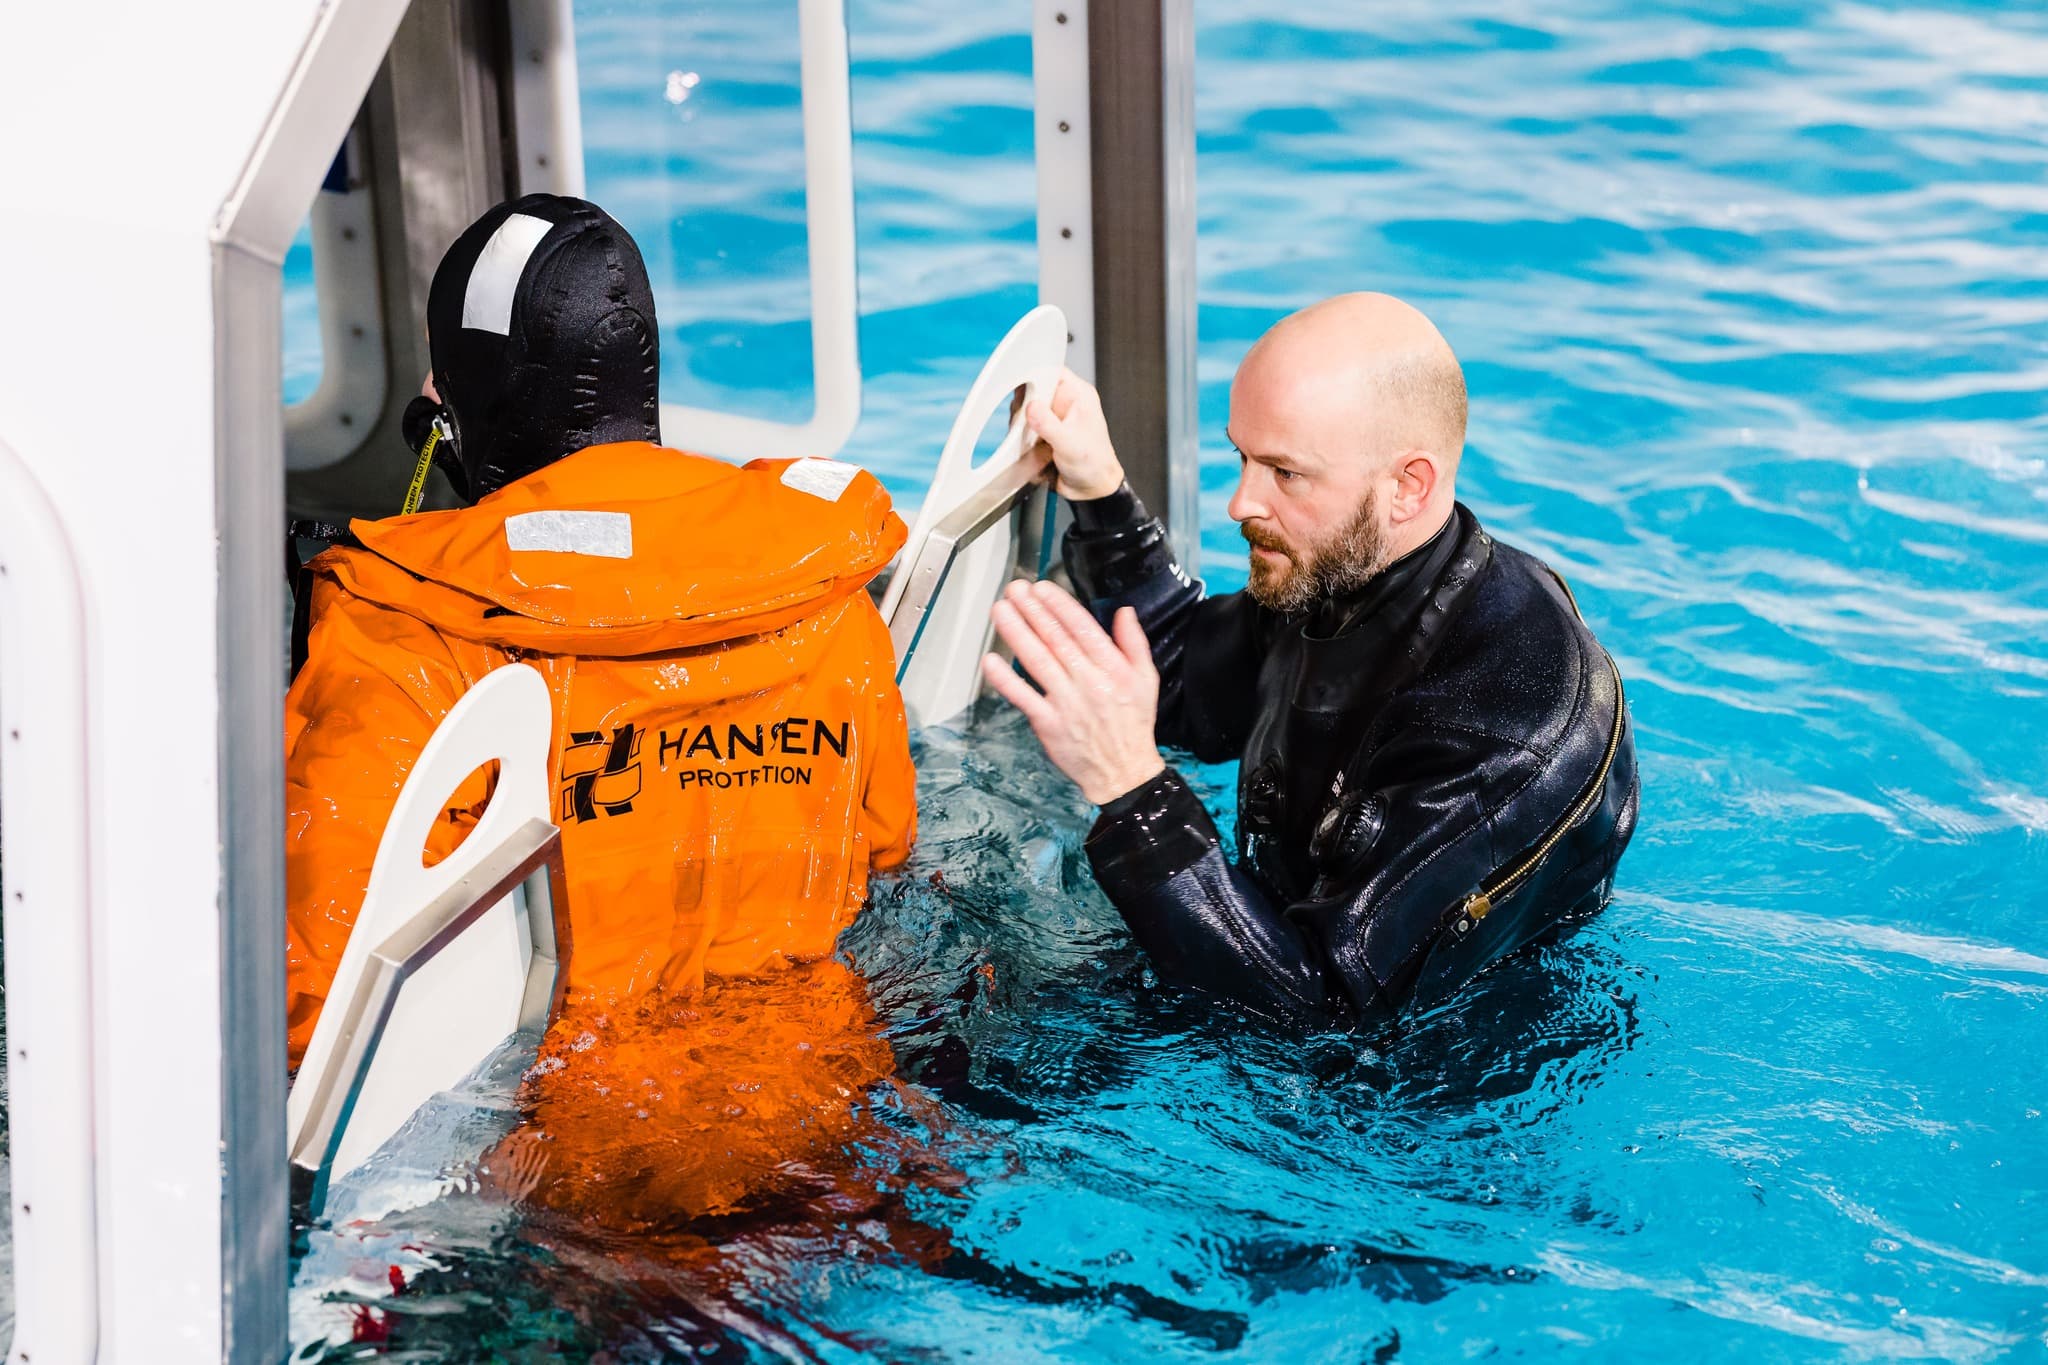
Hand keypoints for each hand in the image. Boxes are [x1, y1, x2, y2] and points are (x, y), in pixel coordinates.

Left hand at [982, 580, 1166, 804]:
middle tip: (1015, 589)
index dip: (1059, 605)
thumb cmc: (1133, 724)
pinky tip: (991, 660)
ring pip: (1036, 660)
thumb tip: (1123, 612)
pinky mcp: (1048, 723)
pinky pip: (1023, 697)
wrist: (1123, 770)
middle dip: (1032, 610)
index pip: (1081, 627)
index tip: (1042, 588)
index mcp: (1113, 667)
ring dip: (1016, 633)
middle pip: (1055, 638)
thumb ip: (1134, 642)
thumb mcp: (1146, 679)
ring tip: (1001, 610)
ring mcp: (1066, 702)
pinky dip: (1005, 679)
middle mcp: (1088, 681)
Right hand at [1014, 368, 1124, 500]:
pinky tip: (1033, 447)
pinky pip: (1024, 426)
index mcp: (1078, 395)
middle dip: (1025, 406)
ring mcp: (1053, 417)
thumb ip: (1049, 424)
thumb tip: (1031, 407)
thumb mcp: (1070, 444)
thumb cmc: (1094, 465)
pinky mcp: (1043, 431)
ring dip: (1023, 425)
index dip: (1034, 376)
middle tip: (1030, 424)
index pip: (1051, 370)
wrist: (1092, 489)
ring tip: (1035, 441)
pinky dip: (1022, 436)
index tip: (1023, 391)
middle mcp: (1065, 403)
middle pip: (1033, 389)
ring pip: (1025, 409)